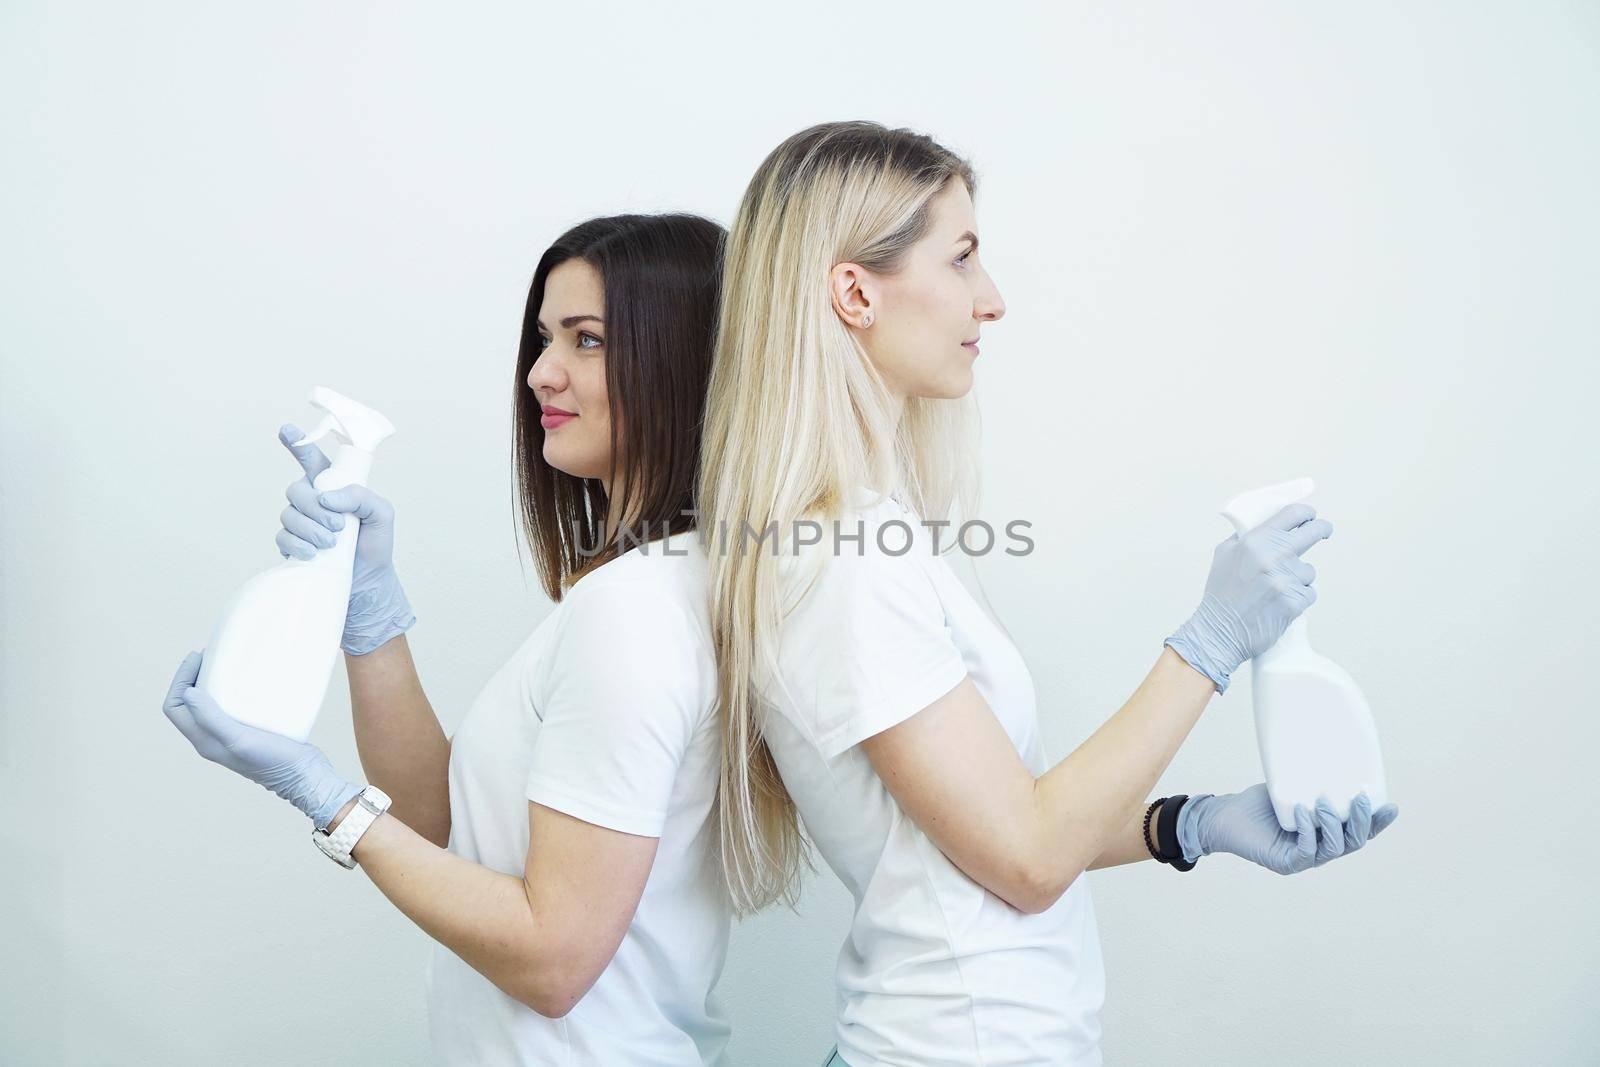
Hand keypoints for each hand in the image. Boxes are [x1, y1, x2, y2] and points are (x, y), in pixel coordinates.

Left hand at [162, 650, 361, 829]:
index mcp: (203, 741)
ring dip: (212, 681)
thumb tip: (187, 692)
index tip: (198, 657)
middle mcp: (212, 738)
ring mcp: (231, 735)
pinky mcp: (249, 731)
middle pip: (189, 703)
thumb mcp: (239, 739)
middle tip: (212, 654)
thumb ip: (212, 719)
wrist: (304, 776)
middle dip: (194, 676)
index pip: (175, 707)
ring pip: (209, 704)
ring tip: (227, 662)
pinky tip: (250, 680)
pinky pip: (231, 706)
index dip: (180, 679)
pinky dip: (233, 689)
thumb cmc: (272, 760)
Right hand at [275, 423, 415, 655]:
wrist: (368, 583)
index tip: (286, 429)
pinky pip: (283, 538)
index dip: (297, 443)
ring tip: (331, 544)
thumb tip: (327, 498)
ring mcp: (300, 523)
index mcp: (333, 487)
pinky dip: (298, 545)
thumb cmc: (376, 545)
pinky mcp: (292, 545)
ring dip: (310, 529)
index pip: (312, 460)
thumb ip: (361, 497)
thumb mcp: (382, 515)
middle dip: (315, 508)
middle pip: (296, 490)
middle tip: (338, 527)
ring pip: (288, 514)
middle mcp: (313, 501)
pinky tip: (314, 554)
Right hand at [1163, 502, 1332, 693]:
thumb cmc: (1221, 594)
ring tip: (1276, 590)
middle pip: (1314, 532)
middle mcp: (1272, 557)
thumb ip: (1247, 535)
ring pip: (1309, 571)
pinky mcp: (1294, 602)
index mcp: (1255, 541)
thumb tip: (1271, 524)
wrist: (1219, 631)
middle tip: (1323, 531)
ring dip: (1299, 578)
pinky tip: (1280, 604)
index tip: (1310, 517)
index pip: (1293, 514)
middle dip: (1322, 529)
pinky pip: (1309, 593)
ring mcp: (1285, 580)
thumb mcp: (1225, 554)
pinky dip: (1299, 598)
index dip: (1306, 513)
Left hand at [1176, 783, 1398, 874]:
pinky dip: (1308, 831)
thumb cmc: (1259, 801)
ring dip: (1334, 825)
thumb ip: (1314, 781)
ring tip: (1324, 803)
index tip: (1392, 806)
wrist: (1225, 815)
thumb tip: (1335, 754)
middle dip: (1363, 822)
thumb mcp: (1293, 786)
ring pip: (1334, 848)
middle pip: (1354, 842)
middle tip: (1362, 799)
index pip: (1360, 830)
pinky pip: (1305, 850)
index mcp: (1327, 832)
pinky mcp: (1285, 863)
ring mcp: (1304, 859)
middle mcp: (1320, 848)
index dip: (1378, 821)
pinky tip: (1303, 812)